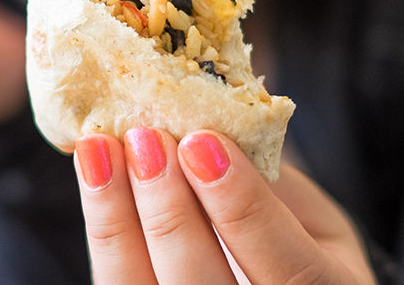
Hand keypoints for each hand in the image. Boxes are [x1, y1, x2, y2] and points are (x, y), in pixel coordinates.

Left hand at [73, 128, 376, 283]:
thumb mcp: (309, 209)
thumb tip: (212, 132)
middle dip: (170, 211)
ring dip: (116, 217)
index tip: (203, 143)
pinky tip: (94, 172)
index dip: (242, 209)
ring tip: (99, 149)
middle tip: (147, 140)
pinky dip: (102, 227)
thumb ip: (273, 186)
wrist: (267, 271)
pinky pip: (118, 282)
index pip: (289, 269)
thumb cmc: (294, 232)